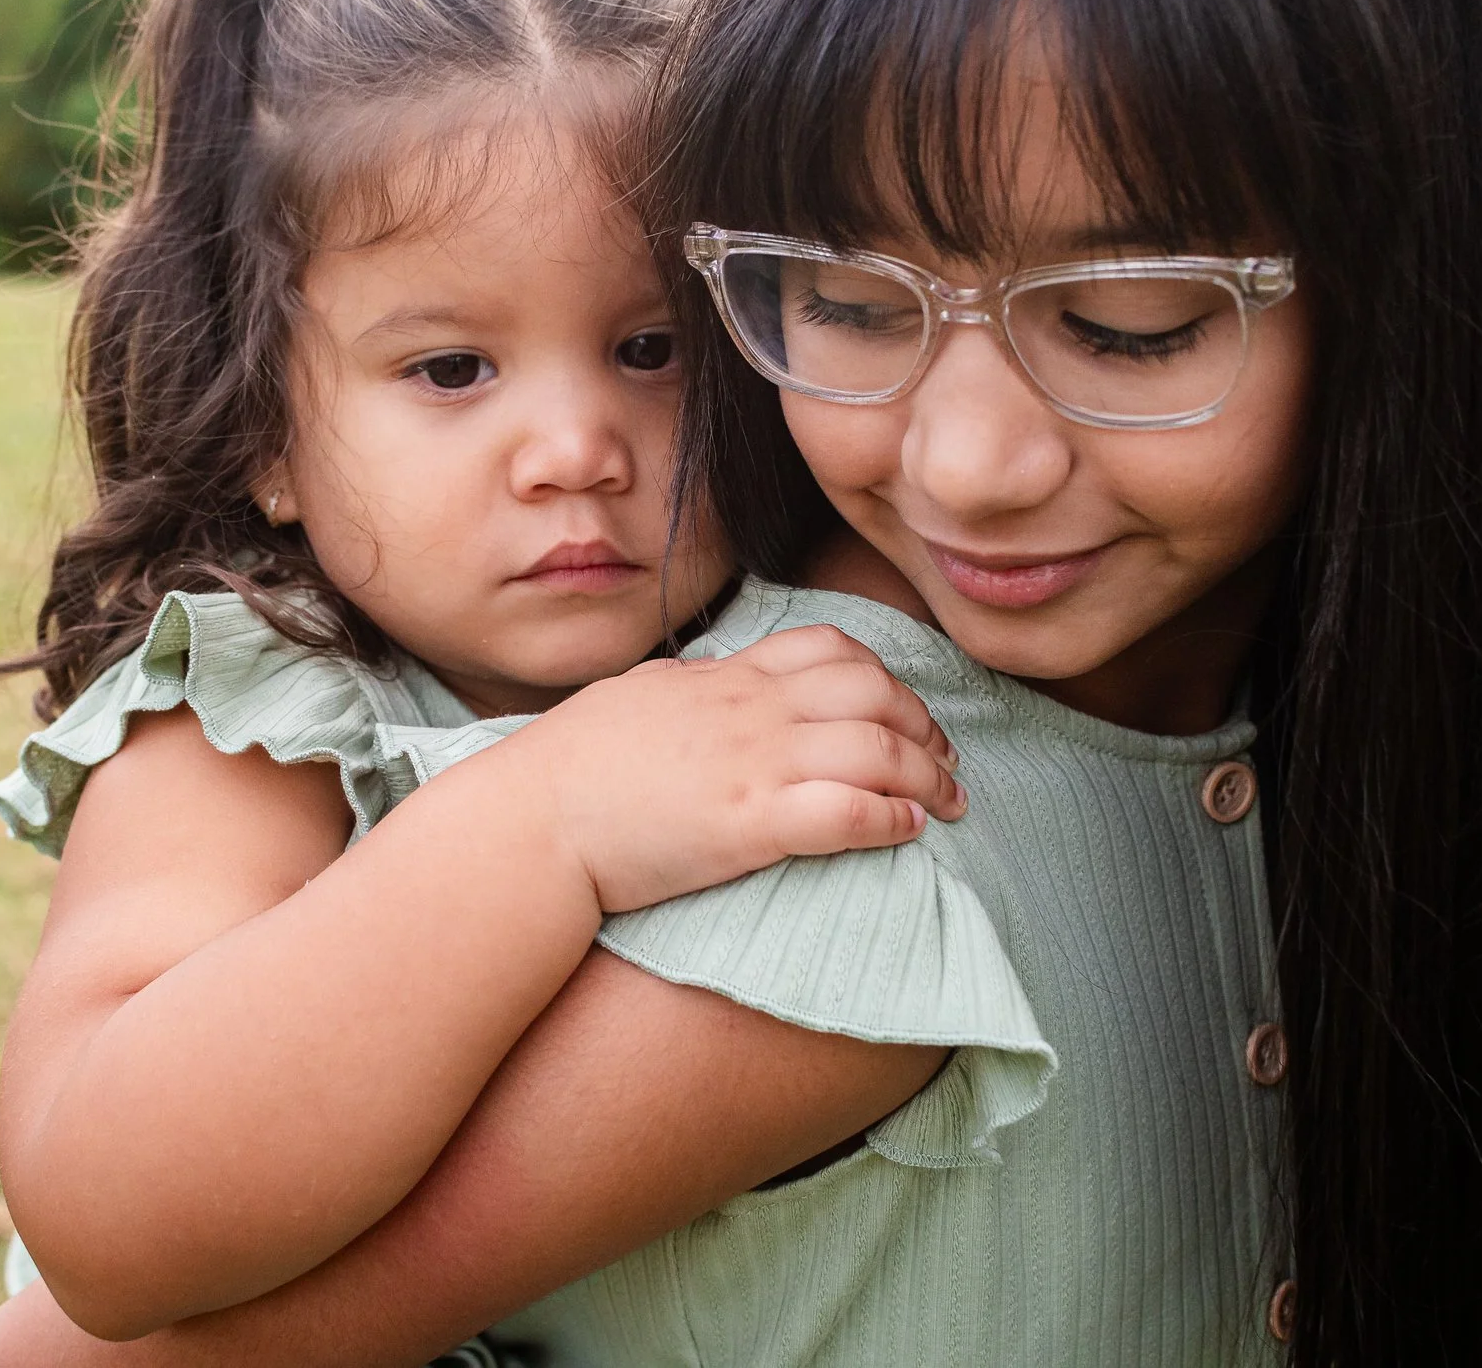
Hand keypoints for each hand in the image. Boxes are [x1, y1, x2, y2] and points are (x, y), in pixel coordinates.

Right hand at [469, 625, 963, 914]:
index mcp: (723, 680)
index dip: (885, 678)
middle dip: (923, 725)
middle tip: (946, 762)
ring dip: (927, 777)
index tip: (904, 713)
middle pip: (873, 692)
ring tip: (948, 804)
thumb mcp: (635, 700)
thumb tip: (704, 682)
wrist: (533, 818)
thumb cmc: (569, 767)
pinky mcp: (750, 823)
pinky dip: (891, 818)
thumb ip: (685, 690)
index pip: (829, 650)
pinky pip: (847, 810)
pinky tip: (909, 832)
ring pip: (877, 749)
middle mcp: (749, 711)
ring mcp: (753, 763)